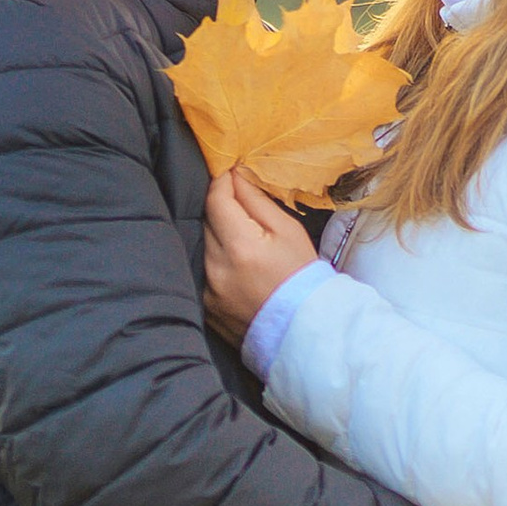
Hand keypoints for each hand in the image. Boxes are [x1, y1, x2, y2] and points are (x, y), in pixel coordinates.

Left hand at [203, 165, 314, 341]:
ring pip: (203, 246)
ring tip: (244, 242)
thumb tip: (235, 176)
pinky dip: (217, 263)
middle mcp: (216, 268)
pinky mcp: (205, 306)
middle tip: (243, 209)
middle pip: (206, 221)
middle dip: (222, 210)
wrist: (303, 332)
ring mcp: (207, 290)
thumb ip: (257, 201)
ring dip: (219, 237)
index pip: (216, 200)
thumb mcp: (288, 232)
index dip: (222, 182)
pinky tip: (239, 268)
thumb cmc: (302, 277)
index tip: (230, 174)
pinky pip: (203, 271)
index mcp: (240, 247)